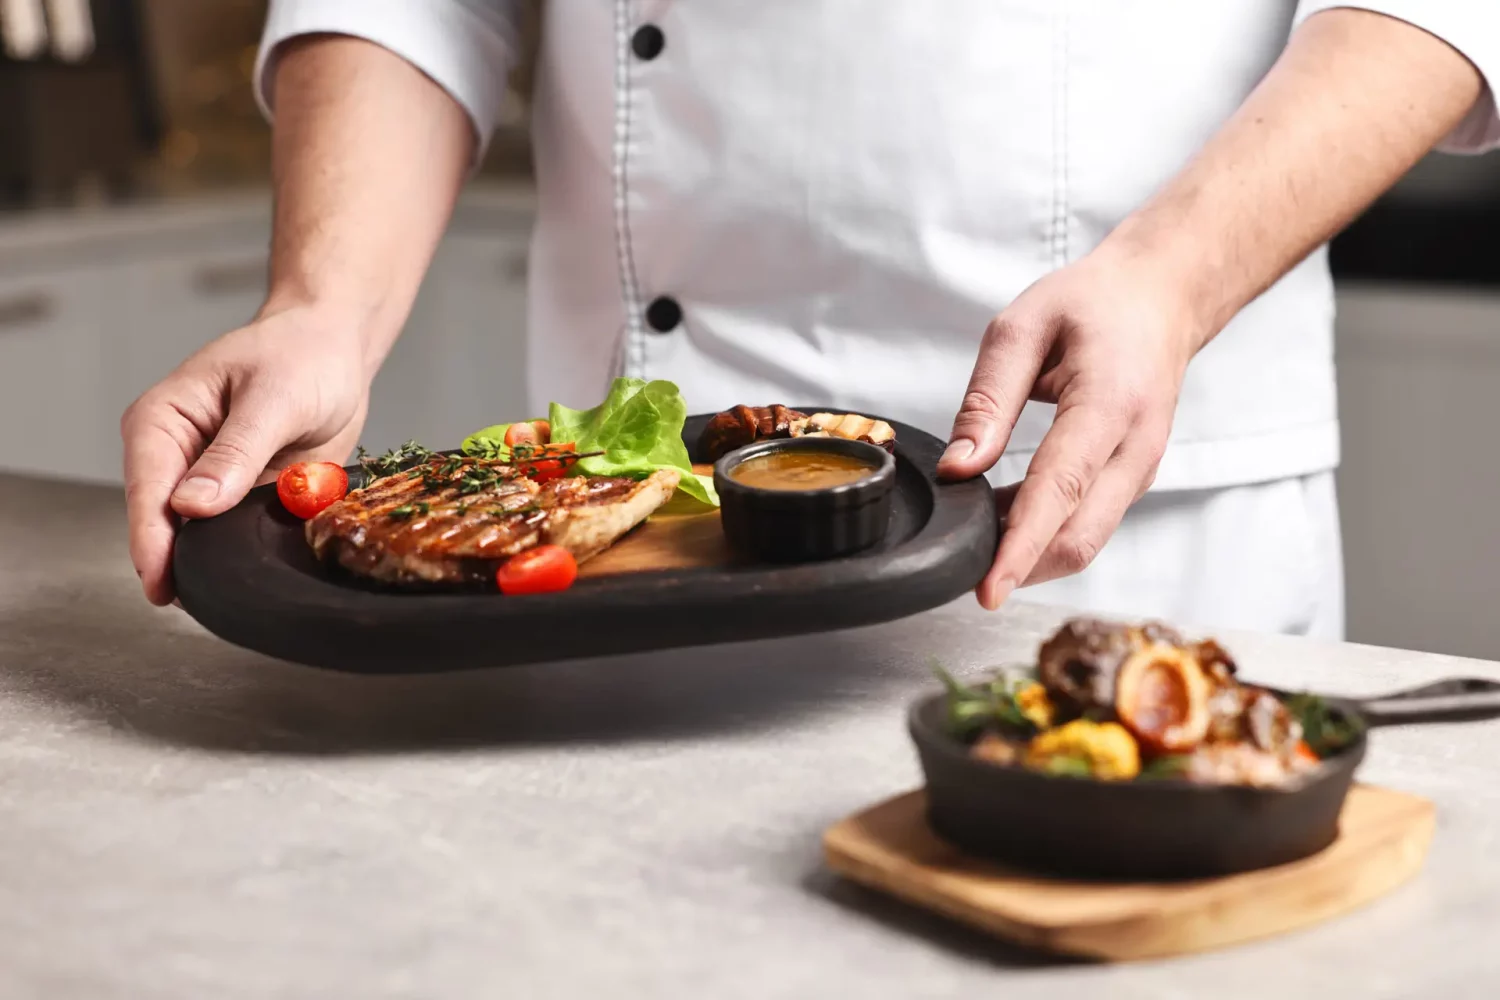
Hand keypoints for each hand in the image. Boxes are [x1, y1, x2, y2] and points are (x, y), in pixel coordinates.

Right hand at [121, 307, 371, 604]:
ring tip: (235, 593)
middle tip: (209, 600)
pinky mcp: (241, 500)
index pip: (147, 491)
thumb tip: (192, 506)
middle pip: (165, 525)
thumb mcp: (274, 397)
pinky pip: (239, 539)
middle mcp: (175, 458)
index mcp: (161, 422)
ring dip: (219, 564)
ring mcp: (208, 483)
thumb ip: (237, 451)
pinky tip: (261, 575)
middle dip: (184, 563)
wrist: (333, 350)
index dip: (151, 541)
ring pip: (201, 540)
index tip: (160, 584)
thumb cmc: (299, 356)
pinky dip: (250, 555)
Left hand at [937, 247, 1206, 608]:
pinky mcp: (1132, 478)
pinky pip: (1088, 521)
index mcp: (1109, 405)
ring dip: (1030, 553)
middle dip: (1020, 567)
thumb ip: (987, 400)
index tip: (988, 589)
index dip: (1020, 549)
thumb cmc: (1095, 304)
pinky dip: (1045, 533)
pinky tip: (1004, 519)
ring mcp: (1140, 469)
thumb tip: (956, 468)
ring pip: (1084, 539)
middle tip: (963, 567)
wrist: (1162, 296)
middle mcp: (1136, 447)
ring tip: (977, 536)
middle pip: (1079, 538)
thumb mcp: (1022, 328)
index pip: (1060, 493)